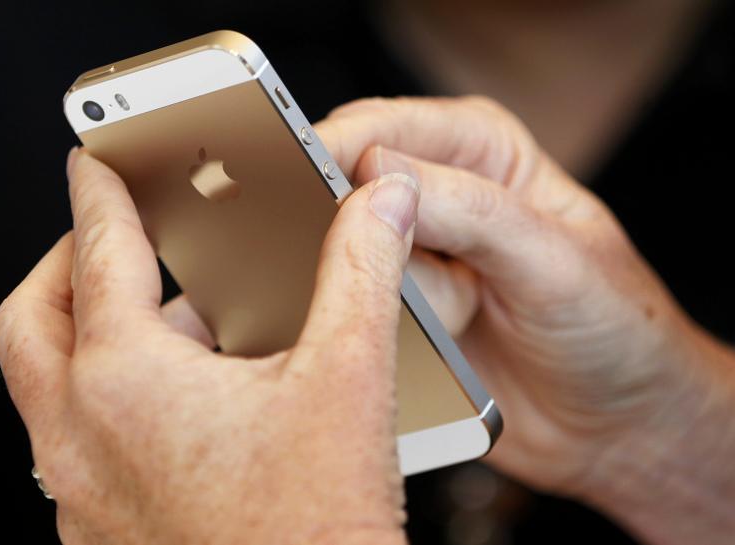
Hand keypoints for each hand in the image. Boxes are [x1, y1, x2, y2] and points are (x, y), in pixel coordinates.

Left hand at [0, 149, 420, 544]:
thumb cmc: (318, 529)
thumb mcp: (348, 380)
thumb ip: (362, 272)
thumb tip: (381, 203)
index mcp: (126, 383)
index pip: (98, 253)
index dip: (100, 193)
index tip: (96, 162)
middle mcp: (81, 438)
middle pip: (32, 319)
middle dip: (65, 265)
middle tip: (107, 239)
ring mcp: (80, 494)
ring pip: (46, 387)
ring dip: (89, 339)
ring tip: (163, 319)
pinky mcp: (100, 532)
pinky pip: (74, 443)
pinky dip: (106, 402)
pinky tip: (177, 404)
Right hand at [316, 97, 734, 544]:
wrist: (612, 424)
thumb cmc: (612, 328)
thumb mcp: (554, 261)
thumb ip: (473, 212)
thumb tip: (379, 173)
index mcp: (484, 152)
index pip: (388, 128)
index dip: (340, 148)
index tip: (303, 176)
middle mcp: (442, 194)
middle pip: (349, 185)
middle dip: (352, 226)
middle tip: (387, 267)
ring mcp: (416, 257)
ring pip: (347, 254)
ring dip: (383, 290)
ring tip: (455, 314)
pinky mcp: (400, 310)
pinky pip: (354, 305)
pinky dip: (376, 324)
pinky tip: (430, 341)